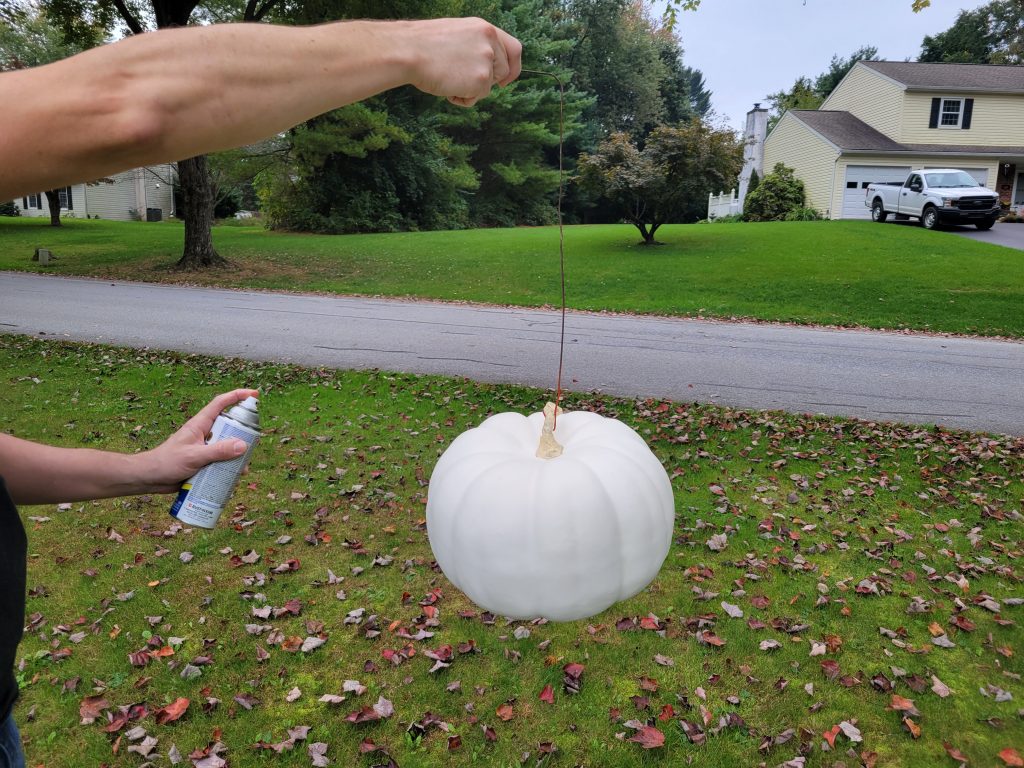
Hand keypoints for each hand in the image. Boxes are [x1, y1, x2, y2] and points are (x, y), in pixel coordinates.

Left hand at [140, 388, 258, 493]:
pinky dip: (229, 469)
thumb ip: (218, 451)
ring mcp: (204, 448)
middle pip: (229, 427)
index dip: (237, 396)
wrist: (149, 479)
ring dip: (237, 456)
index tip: (254, 394)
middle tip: (254, 443)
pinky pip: (221, 462)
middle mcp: (204, 434)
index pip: (220, 404)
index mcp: (200, 424)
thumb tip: (243, 445)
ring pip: (227, 447)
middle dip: (244, 434)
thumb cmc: (166, 463)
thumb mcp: (194, 456)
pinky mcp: (203, 462)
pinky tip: (233, 479)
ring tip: (243, 469)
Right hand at [403, 17, 521, 106]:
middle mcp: (490, 42)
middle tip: (464, 82)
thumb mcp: (456, 35)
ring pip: (488, 87)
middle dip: (486, 82)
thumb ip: (475, 46)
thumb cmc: (423, 45)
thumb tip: (483, 65)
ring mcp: (487, 61)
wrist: (408, 51)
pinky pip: (477, 98)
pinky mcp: (481, 80)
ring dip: (471, 90)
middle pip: (503, 72)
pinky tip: (447, 88)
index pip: (514, 48)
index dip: (513, 67)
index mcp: (484, 28)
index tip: (505, 81)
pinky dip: (462, 99)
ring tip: (448, 80)